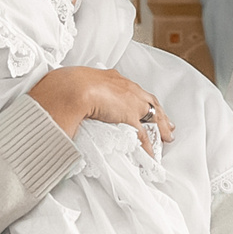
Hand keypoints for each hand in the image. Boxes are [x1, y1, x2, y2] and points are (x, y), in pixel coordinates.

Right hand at [28, 66, 175, 149]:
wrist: (70, 89)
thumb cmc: (65, 85)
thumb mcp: (73, 84)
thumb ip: (76, 91)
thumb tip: (66, 99)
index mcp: (111, 78)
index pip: (131, 89)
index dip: (140, 99)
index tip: (144, 105)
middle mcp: (125, 87)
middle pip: (149, 101)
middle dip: (159, 113)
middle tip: (167, 123)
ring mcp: (130, 102)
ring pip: (152, 116)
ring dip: (161, 128)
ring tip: (167, 138)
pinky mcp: (130, 117)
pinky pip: (144, 135)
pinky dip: (149, 146)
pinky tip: (151, 154)